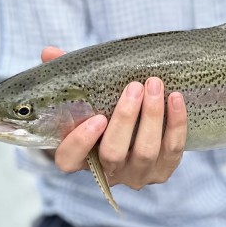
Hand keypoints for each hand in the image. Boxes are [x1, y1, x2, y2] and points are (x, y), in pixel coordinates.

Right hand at [38, 46, 187, 188]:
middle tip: (134, 86)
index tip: (96, 117)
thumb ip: (65, 76)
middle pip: (113, 154)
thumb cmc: (101, 110)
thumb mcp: (83, 96)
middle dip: (126, 119)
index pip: (69, 160)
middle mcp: (107, 172)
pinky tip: (175, 98)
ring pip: (145, 152)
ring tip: (155, 85)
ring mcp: (136, 175)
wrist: (136, 130)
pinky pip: (173, 151)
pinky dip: (176, 124)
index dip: (80, 142)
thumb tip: (49, 52)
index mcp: (79, 157)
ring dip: (152, 117)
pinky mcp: (162, 171)